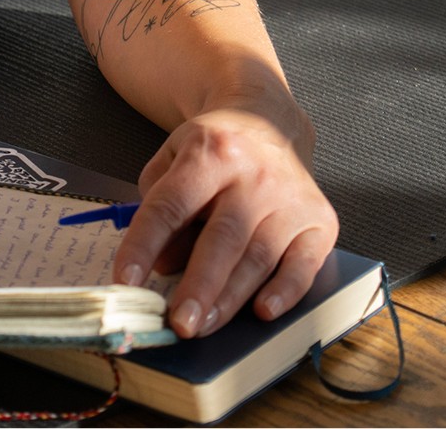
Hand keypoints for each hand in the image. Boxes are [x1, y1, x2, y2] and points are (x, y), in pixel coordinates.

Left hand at [111, 104, 336, 337]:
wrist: (270, 121)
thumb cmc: (215, 150)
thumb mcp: (172, 159)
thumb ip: (159, 207)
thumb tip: (164, 266)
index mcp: (210, 152)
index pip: (171, 206)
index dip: (144, 246)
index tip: (125, 282)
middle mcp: (255, 174)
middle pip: (222, 238)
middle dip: (198, 286)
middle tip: (178, 324)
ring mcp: (291, 197)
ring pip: (259, 257)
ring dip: (230, 299)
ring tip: (203, 325)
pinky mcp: (319, 219)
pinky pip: (305, 263)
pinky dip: (286, 292)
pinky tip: (263, 310)